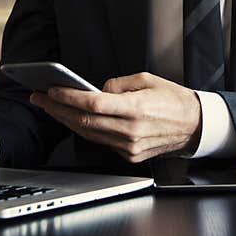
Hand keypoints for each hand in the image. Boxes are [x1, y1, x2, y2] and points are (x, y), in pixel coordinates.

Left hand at [29, 72, 201, 162]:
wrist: (195, 126)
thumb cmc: (173, 100)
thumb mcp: (146, 79)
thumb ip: (118, 84)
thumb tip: (97, 89)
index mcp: (135, 109)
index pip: (93, 104)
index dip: (69, 97)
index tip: (52, 90)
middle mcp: (130, 131)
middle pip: (84, 122)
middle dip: (57, 109)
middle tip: (40, 98)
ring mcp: (129, 146)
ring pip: (88, 134)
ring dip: (66, 120)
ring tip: (51, 107)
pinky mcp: (130, 155)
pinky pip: (101, 141)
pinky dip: (85, 129)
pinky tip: (73, 119)